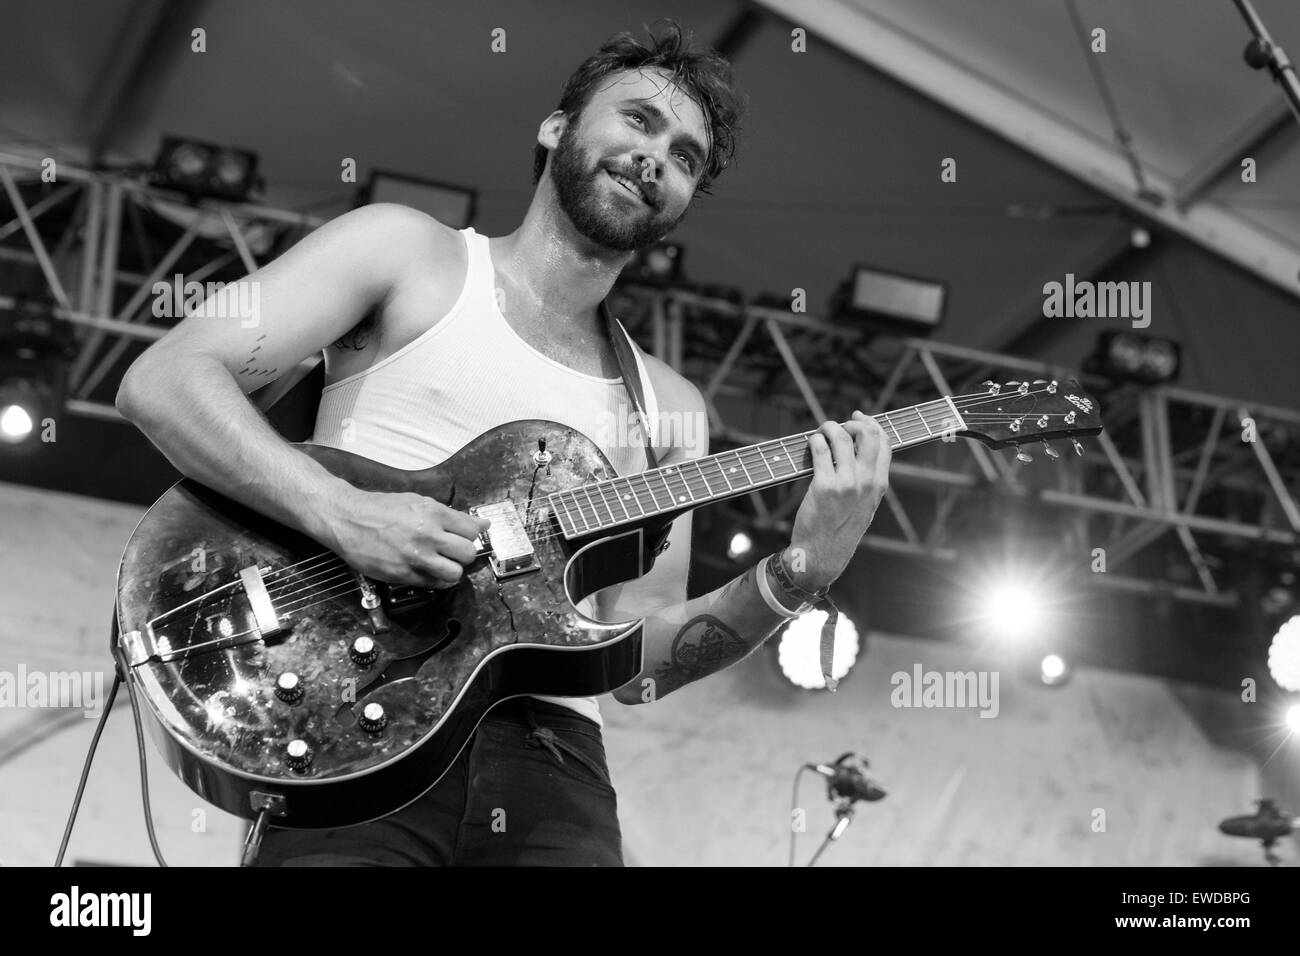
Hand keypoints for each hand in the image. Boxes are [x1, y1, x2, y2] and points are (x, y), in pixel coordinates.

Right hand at [321, 486, 490, 587]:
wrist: (347, 519)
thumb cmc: (380, 509)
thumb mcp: (418, 502)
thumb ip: (451, 515)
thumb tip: (483, 523)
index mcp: (433, 513)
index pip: (472, 530)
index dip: (470, 535)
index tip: (464, 537)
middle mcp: (427, 535)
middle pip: (467, 553)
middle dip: (463, 553)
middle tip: (453, 551)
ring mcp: (415, 556)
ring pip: (455, 573)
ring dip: (452, 570)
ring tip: (442, 563)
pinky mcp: (403, 574)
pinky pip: (434, 584)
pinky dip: (437, 580)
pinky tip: (429, 571)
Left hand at [786, 411, 890, 590]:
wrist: (821, 555)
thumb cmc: (840, 530)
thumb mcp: (864, 507)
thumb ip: (866, 481)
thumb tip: (855, 450)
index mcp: (879, 485)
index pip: (885, 443)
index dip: (872, 424)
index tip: (858, 418)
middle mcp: (866, 482)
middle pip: (868, 434)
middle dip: (853, 423)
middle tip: (838, 427)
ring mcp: (846, 484)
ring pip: (842, 437)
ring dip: (829, 427)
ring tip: (821, 431)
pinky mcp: (823, 486)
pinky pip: (820, 450)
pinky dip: (814, 440)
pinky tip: (811, 443)